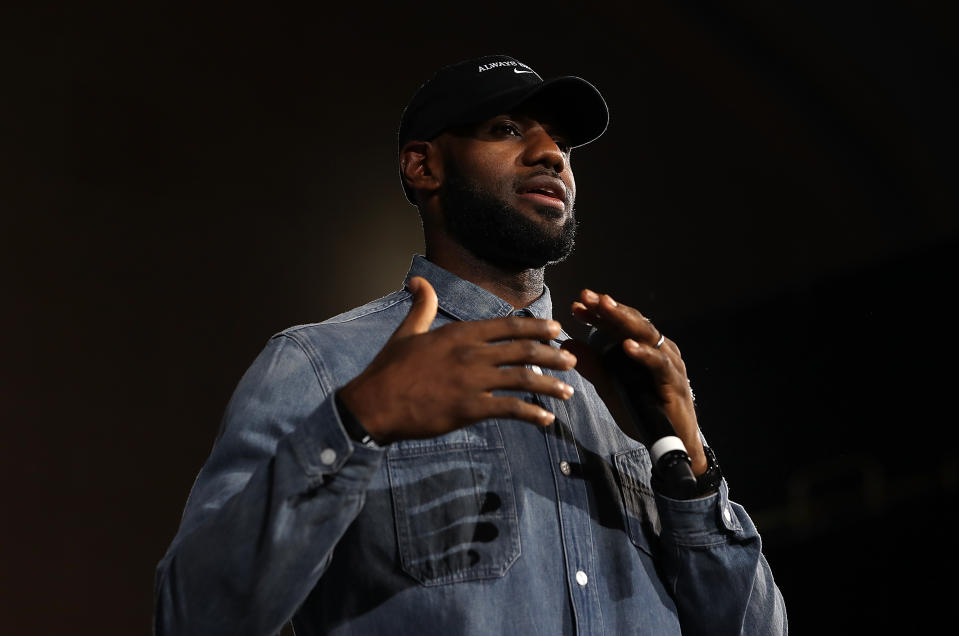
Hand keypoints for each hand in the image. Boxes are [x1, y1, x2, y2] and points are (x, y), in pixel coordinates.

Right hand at [338, 277, 577, 443]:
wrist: (375, 403)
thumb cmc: (390, 369)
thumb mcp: (407, 332)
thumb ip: (421, 306)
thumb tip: (419, 280)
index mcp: (460, 334)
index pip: (508, 326)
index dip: (536, 327)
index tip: (555, 329)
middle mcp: (472, 354)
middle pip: (523, 350)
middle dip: (552, 353)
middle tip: (572, 360)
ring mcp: (473, 381)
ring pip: (523, 378)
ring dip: (550, 385)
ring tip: (568, 391)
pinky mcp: (470, 408)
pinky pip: (510, 409)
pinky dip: (531, 413)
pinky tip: (546, 419)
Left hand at [563, 289, 705, 474]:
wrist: (672, 442)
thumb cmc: (643, 411)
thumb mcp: (610, 387)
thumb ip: (592, 366)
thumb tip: (567, 343)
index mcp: (643, 348)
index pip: (619, 324)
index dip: (599, 313)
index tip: (577, 304)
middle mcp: (658, 350)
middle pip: (633, 322)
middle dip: (609, 308)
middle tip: (588, 296)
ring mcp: (668, 363)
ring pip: (647, 335)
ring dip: (625, 321)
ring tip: (606, 308)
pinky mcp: (674, 382)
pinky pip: (659, 364)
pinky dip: (643, 354)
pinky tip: (627, 346)